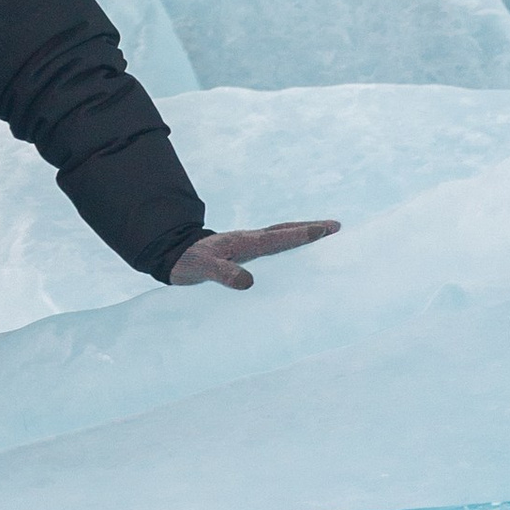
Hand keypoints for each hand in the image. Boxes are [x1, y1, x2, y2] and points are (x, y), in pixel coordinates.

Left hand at [169, 220, 339, 292]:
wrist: (174, 255)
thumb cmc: (188, 262)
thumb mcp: (202, 269)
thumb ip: (223, 274)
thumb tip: (248, 283)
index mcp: (244, 242)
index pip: (278, 238)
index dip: (302, 235)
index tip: (325, 230)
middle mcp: (249, 239)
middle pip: (285, 230)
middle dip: (310, 228)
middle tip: (336, 226)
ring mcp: (247, 244)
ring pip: (280, 235)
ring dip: (302, 233)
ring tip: (324, 233)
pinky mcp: (244, 251)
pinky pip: (273, 245)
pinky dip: (289, 243)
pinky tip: (295, 252)